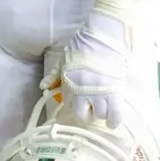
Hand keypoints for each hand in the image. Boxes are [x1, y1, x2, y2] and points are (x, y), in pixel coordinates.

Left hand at [41, 10, 129, 128]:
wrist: (101, 39)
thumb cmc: (80, 49)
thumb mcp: (63, 61)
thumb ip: (54, 76)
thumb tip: (43, 88)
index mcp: (69, 82)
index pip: (67, 104)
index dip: (72, 104)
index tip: (76, 103)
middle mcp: (83, 90)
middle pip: (82, 114)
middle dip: (85, 114)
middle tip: (89, 109)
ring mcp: (100, 92)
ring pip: (99, 115)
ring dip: (99, 114)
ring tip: (101, 109)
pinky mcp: (115, 92)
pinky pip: (115, 114)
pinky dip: (113, 121)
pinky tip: (111, 121)